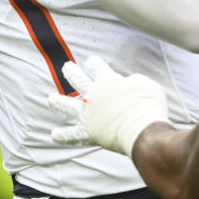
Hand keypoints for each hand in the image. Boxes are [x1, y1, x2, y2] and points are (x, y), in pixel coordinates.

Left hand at [47, 56, 169, 156]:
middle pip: (77, 80)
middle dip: (71, 72)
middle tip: (67, 67)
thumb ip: (134, 82)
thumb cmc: (148, 105)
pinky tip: (53, 135)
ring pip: (67, 105)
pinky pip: (72, 134)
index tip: (91, 62)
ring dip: (58, 102)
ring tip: (51, 99)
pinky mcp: (88, 132)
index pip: (96, 67)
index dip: (94, 64)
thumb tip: (129, 84)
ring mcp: (88, 114)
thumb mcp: (146, 85)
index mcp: (106, 80)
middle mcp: (93, 95)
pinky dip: (63, 135)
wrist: (142, 130)